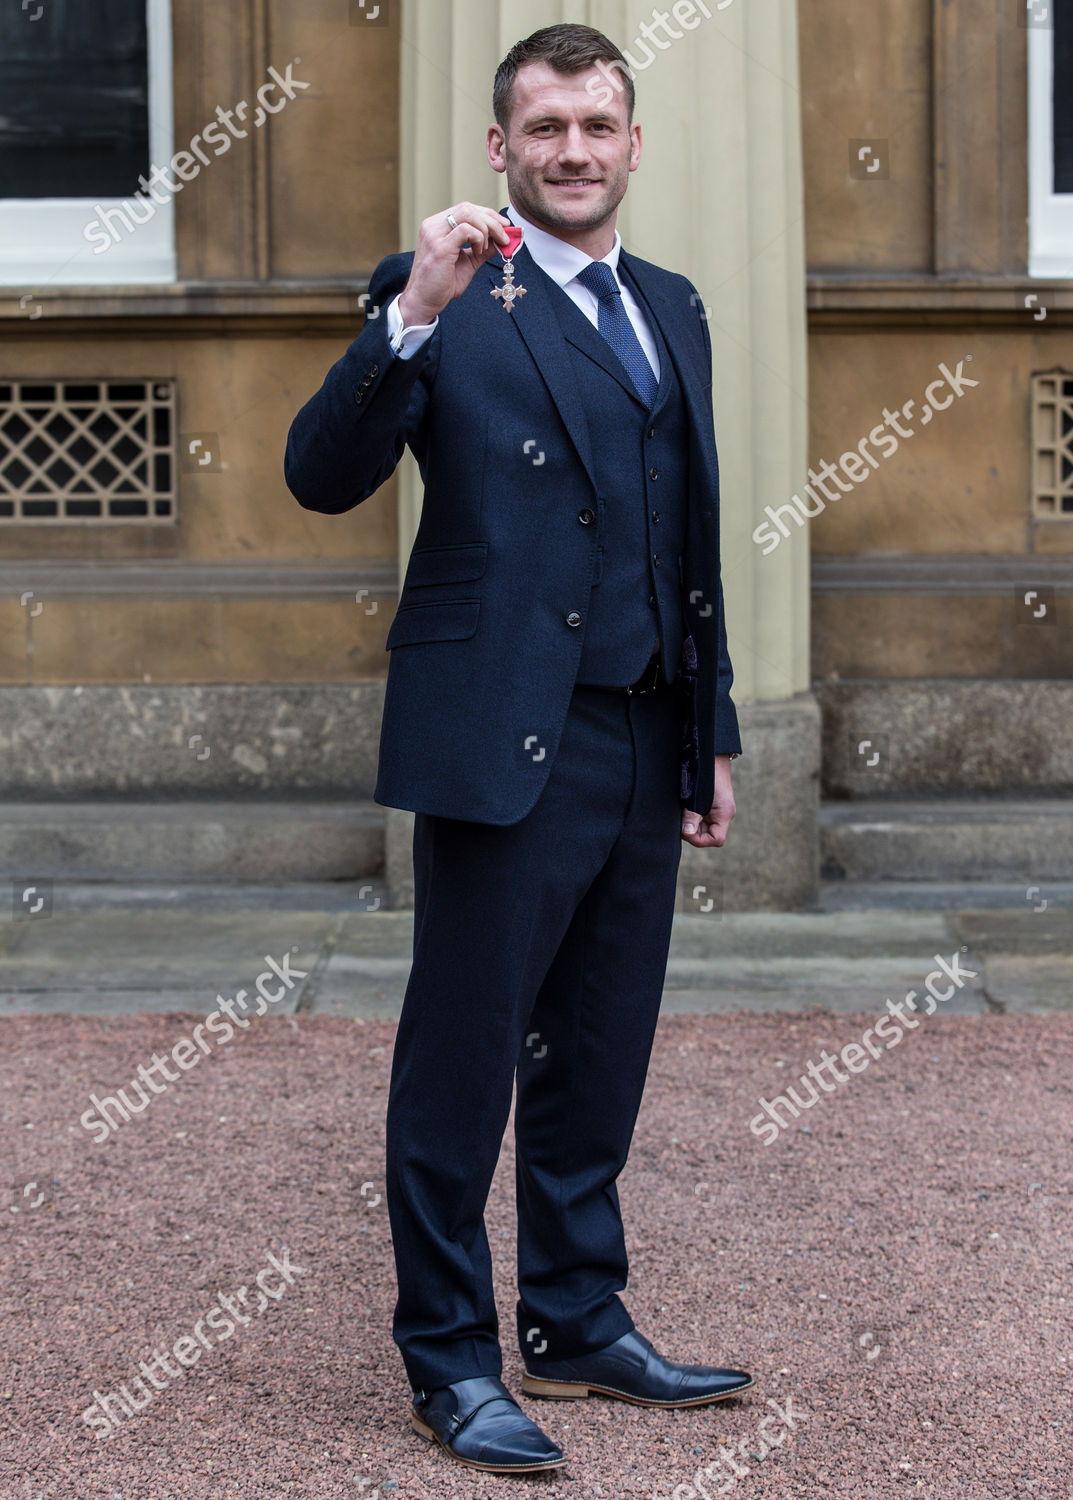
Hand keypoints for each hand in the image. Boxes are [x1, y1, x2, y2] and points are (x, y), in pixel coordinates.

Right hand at [398, 203, 512, 326]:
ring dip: (486, 229)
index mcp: (437, 226)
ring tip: (485, 248)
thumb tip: (502, 240)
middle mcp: (433, 226)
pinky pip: (466, 230)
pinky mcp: (439, 247)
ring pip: (468, 214)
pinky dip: (478, 239)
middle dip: (492, 220)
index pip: (466, 209)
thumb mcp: (468, 262)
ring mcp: (434, 234)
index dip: (488, 215)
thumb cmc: (442, 284)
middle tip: (504, 237)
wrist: (424, 301)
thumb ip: (483, 249)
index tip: (504, 227)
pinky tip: (478, 252)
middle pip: (468, 208)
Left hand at [681, 756, 734, 847]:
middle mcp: (723, 813)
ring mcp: (717, 808)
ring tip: (681, 811)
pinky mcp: (710, 803)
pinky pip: (701, 817)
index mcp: (724, 813)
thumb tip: (686, 833)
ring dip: (690, 823)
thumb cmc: (706, 771)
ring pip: (703, 826)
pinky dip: (691, 816)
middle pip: (708, 835)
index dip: (699, 839)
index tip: (685, 829)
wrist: (711, 751)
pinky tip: (683, 807)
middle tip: (679, 820)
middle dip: (692, 831)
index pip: (716, 839)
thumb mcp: (697, 796)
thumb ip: (692, 815)